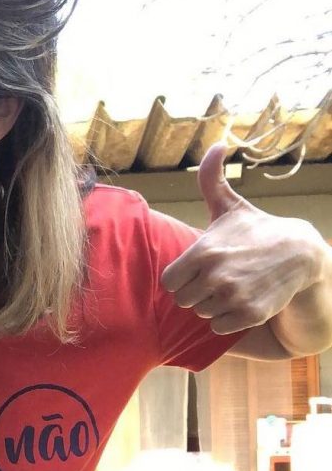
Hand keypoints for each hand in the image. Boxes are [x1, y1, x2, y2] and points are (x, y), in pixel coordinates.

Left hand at [160, 144, 326, 334]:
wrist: (301, 254)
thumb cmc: (256, 230)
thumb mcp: (230, 205)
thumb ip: (211, 178)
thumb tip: (216, 144)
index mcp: (203, 252)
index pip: (169, 282)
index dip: (180, 279)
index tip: (194, 271)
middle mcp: (216, 276)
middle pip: (184, 300)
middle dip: (195, 292)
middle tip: (214, 280)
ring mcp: (233, 297)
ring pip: (201, 313)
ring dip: (211, 305)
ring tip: (229, 288)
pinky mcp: (250, 314)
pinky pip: (219, 327)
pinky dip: (226, 320)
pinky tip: (239, 302)